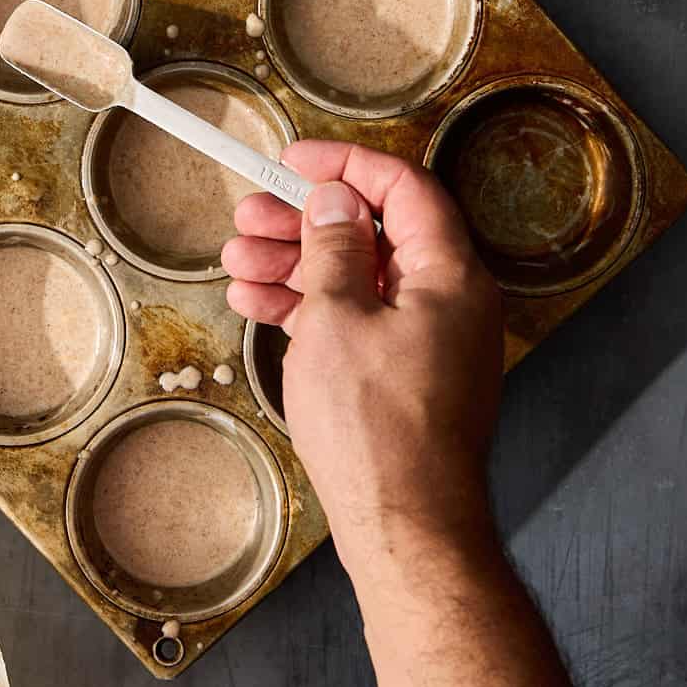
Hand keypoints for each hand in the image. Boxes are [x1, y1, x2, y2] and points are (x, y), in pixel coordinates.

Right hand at [223, 141, 502, 585]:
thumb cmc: (377, 426)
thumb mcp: (337, 319)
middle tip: (247, 216)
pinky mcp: (407, 374)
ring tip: (236, 262)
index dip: (347, 165)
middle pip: (374, 232)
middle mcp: (449, 299)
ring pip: (359, 277)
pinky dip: (312, 308)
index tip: (294, 160)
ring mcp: (430, 339)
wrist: (405, 525)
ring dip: (296, 263)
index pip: (404, 188)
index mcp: (450, 273)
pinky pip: (359, 319)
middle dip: (305, 219)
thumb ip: (334, 249)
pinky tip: (259, 303)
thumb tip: (336, 200)